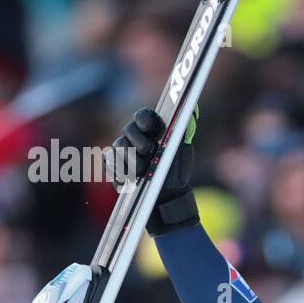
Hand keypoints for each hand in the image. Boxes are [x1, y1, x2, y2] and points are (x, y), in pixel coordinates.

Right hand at [107, 107, 198, 235]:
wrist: (167, 193)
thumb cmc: (175, 168)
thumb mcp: (182, 148)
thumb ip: (185, 128)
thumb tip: (193, 109)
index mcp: (150, 128)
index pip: (143, 116)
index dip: (145, 118)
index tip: (151, 127)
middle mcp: (133, 136)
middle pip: (128, 130)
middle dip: (139, 141)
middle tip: (149, 151)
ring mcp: (121, 150)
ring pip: (118, 147)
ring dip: (132, 159)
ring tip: (143, 171)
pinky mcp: (113, 166)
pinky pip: (110, 163)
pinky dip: (120, 170)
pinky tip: (130, 177)